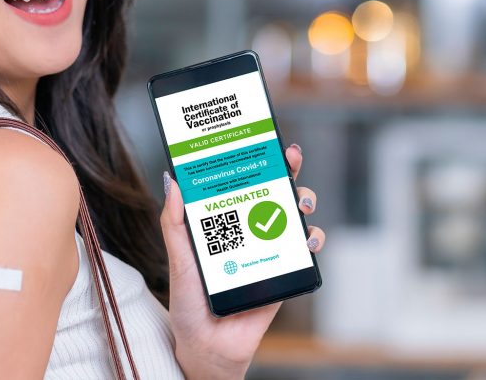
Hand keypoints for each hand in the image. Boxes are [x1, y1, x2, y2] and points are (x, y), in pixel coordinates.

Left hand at [159, 143, 324, 379]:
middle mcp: (250, 231)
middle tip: (290, 158)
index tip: (263, 138)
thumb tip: (172, 180)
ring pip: (295, 216)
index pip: (242, 183)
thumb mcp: (178, 258)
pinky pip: (306, 250)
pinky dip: (313, 239)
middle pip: (274, 191)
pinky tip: (308, 238)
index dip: (255, 160)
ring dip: (304, 201)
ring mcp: (270, 250)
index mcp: (225, 222)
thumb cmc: (188, 304)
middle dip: (287, 171)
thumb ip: (174, 223)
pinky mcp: (285, 272)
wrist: (207, 347)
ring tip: (301, 202)